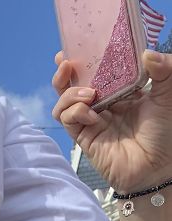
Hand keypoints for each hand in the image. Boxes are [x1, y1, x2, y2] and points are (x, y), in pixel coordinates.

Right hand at [52, 50, 171, 192]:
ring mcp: (91, 123)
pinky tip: (91, 113)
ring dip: (69, 93)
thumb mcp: (169, 95)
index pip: (96, 73)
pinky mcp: (85, 139)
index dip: (84, 61)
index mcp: (120, 93)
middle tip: (66, 63)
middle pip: (72, 87)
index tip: (78, 48)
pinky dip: (75, 112)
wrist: (158, 167)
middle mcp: (103, 106)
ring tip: (88, 93)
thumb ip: (164, 71)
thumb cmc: (166, 134)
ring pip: (63, 104)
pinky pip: (69, 121)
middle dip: (64, 74)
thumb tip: (148, 54)